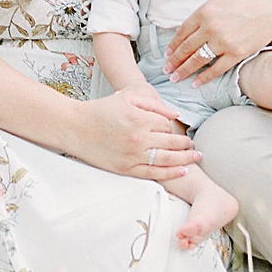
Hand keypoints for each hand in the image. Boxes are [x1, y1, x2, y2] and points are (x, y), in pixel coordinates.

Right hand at [78, 87, 199, 182]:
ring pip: (166, 160)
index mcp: (139, 119)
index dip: (173, 127)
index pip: (167, 125)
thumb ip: (154, 104)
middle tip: (195, 146)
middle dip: (186, 145)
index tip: (176, 130)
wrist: (76, 128)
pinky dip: (170, 173)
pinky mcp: (125, 169)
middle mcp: (138, 138)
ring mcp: (132, 156)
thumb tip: (176, 114)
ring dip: (184, 159)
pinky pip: (153, 173)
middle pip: (171, 143)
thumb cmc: (102, 109)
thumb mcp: (128, 97)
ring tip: (195, 157)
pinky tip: (182, 171)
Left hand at [164, 0, 271, 83]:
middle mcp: (211, 27)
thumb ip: (203, 16)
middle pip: (186, 48)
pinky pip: (215, 69)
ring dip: (184, 71)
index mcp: (204, 12)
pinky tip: (195, 83)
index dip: (172, 46)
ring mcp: (223, 42)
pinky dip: (203, 78)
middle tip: (166, 70)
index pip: (181, 32)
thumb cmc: (245, 3)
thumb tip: (188, 32)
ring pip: (197, 60)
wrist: (271, 9)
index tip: (167, 54)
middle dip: (174, 61)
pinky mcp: (235, 53)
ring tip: (175, 78)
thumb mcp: (219, 2)